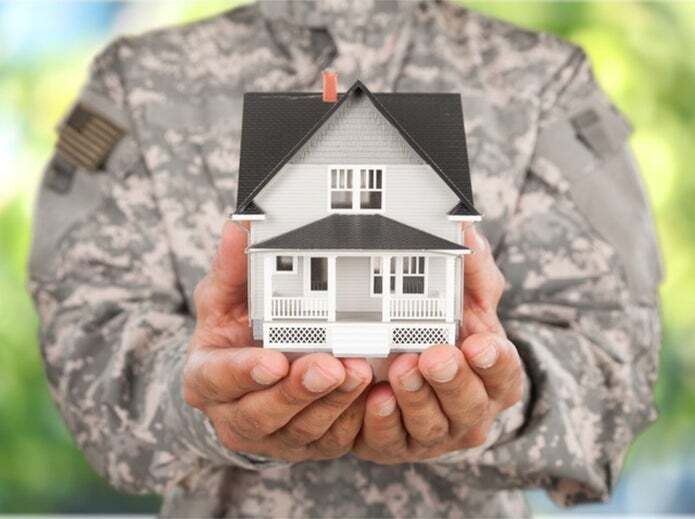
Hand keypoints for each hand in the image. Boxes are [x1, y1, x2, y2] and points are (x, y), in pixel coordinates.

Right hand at [183, 222, 371, 461]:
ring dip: (333, 404)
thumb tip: (239, 228)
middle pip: (263, 412)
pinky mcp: (306, 443)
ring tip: (359, 373)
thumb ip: (232, 268)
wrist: (247, 378)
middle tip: (330, 366)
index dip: (244, 373)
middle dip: (299, 391)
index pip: (218, 379)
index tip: (273, 361)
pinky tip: (373, 396)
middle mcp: (235, 415)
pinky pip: (332, 439)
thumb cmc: (233, 333)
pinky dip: (353, 420)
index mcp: (207, 379)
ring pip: (303, 429)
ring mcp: (272, 435)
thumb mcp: (224, 298)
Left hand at [353, 225, 523, 463]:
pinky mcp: (398, 444)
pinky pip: (392, 441)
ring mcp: (435, 433)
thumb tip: (465, 229)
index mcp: (494, 376)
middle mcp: (470, 410)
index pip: (504, 372)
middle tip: (434, 356)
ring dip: (416, 400)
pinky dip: (384, 423)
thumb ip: (470, 268)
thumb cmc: (446, 333)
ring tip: (401, 370)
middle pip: (469, 405)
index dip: (494, 361)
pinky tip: (374, 400)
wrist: (404, 368)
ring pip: (432, 426)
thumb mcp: (464, 298)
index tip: (479, 343)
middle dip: (452, 381)